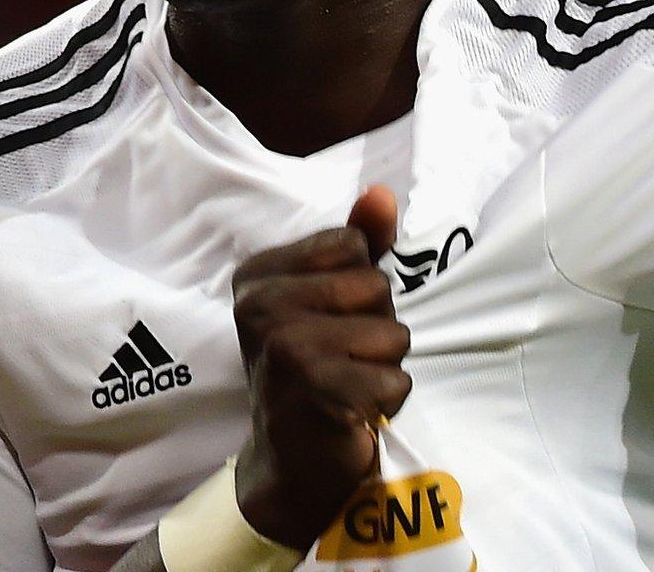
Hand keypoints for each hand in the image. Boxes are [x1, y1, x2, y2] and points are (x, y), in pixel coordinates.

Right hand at [230, 185, 408, 549]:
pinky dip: (387, 400)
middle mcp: (260, 309)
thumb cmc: (318, 365)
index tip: (327, 320)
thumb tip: (382, 194)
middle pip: (376, 287)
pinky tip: (352, 412)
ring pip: (393, 333)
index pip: (353, 246)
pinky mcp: (318, 394)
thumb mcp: (332, 295)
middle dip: (376, 325)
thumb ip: (358, 241)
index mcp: (257, 276)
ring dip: (384, 364)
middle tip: (339, 358)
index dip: (358, 286)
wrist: (293, 458)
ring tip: (345, 383)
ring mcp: (286, 351)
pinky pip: (396, 380)